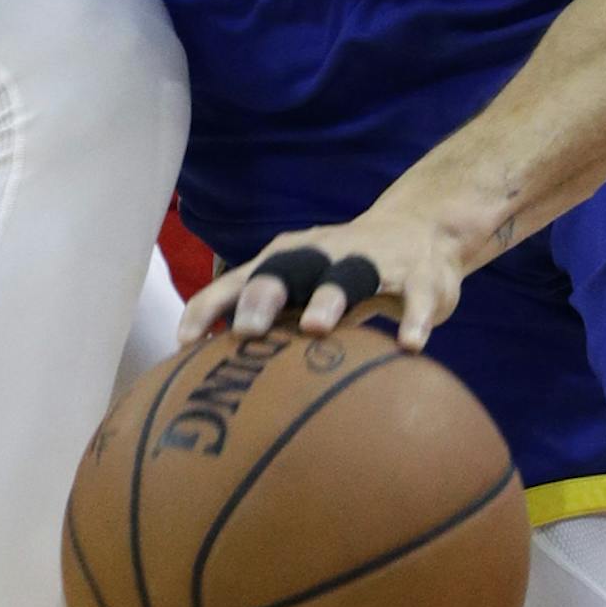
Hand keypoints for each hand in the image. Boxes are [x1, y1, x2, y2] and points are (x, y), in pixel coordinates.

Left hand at [178, 196, 468, 354]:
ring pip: (348, 273)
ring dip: (331, 297)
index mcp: (289, 259)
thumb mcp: (304, 293)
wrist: (421, 230)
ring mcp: (373, 260)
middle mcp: (324, 253)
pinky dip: (414, 320)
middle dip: (263, 295)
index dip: (210, 307)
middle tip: (245, 331)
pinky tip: (409, 346)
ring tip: (317, 328)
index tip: (184, 342)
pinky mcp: (420, 276)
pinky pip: (417, 297)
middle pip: (287, 266)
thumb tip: (213, 376)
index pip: (239, 280)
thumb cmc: (341, 274)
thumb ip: (269, 325)